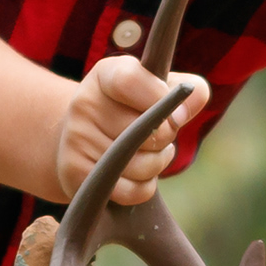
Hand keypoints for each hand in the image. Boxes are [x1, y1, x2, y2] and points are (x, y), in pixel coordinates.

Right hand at [48, 57, 199, 205]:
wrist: (83, 136)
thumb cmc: (131, 110)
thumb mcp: (156, 90)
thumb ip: (187, 91)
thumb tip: (190, 103)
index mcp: (105, 75)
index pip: (131, 81)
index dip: (162, 99)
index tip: (176, 113)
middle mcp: (84, 103)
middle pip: (147, 130)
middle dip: (166, 137)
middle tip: (157, 135)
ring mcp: (77, 139)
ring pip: (142, 164)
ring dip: (157, 163)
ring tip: (147, 153)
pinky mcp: (75, 172)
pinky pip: (130, 190)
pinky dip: (144, 187)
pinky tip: (137, 174)